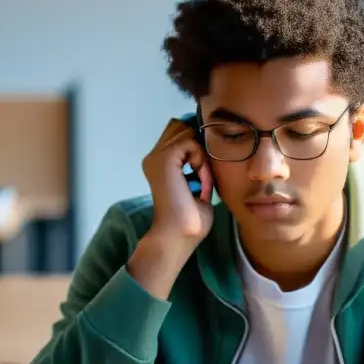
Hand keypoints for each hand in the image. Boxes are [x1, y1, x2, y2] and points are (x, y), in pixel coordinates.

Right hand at [141, 118, 214, 242]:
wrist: (180, 236)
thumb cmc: (191, 219)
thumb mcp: (199, 184)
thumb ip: (199, 164)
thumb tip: (210, 148)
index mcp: (159, 163)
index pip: (179, 133)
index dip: (198, 145)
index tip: (204, 173)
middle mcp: (154, 157)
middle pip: (182, 127)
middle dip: (200, 146)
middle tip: (203, 177)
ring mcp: (156, 157)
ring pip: (188, 134)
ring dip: (202, 158)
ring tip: (202, 182)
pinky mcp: (164, 159)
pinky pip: (192, 144)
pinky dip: (203, 164)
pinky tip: (201, 183)